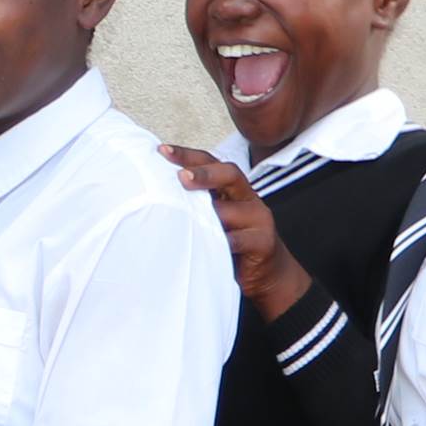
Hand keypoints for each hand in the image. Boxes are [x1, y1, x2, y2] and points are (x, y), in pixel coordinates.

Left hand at [165, 145, 306, 321]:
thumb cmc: (232, 244)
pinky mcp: (264, 242)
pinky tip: (205, 244)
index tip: (163, 151)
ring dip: (205, 215)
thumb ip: (197, 205)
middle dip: (203, 173)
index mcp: (233, 189)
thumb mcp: (215, 220)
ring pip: (229, 211)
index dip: (188, 155)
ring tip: (182, 218)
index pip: (212, 162)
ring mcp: (259, 219)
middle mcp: (248, 198)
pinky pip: (238, 240)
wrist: (268, 274)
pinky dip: (221, 242)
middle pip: (229, 174)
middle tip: (180, 177)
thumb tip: (157, 194)